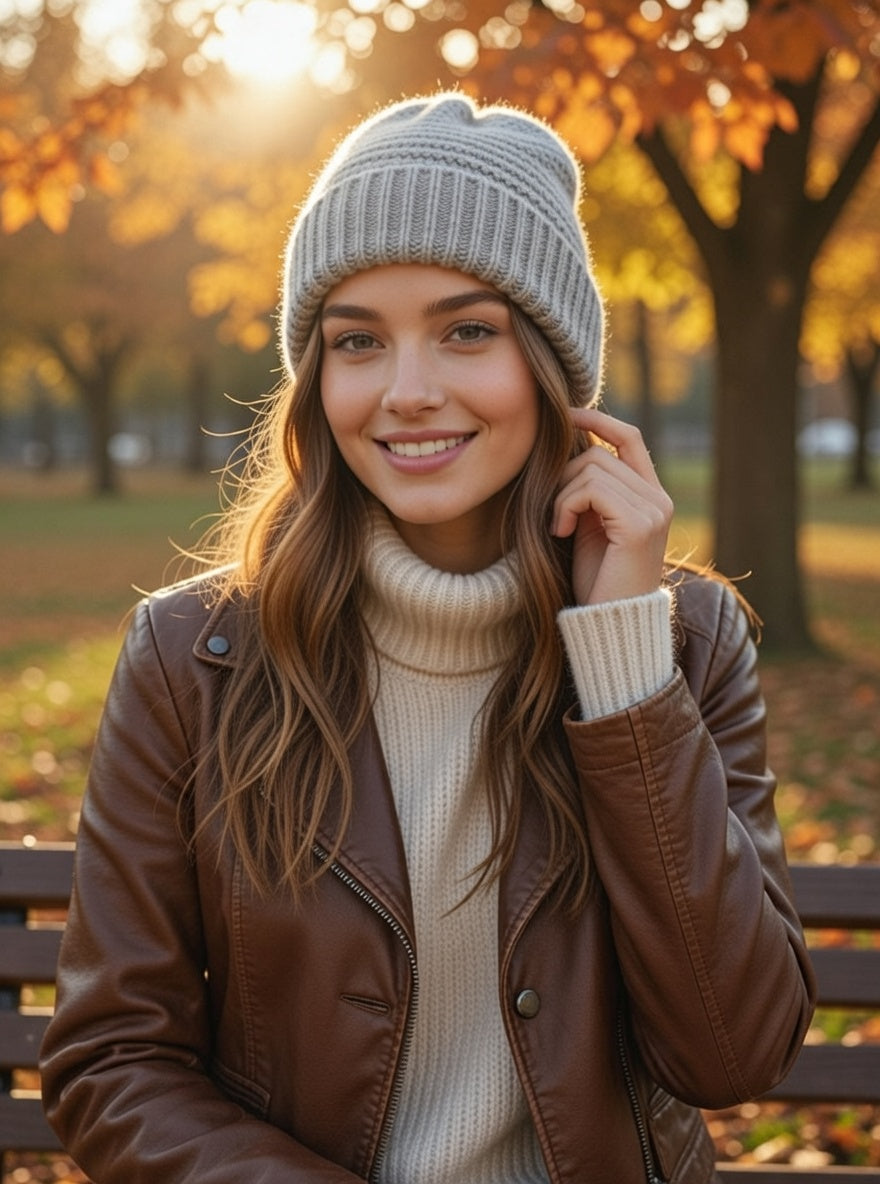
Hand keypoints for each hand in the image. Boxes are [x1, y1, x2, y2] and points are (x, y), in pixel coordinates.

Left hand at [550, 408, 673, 605]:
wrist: (609, 624)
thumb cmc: (596, 580)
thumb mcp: (591, 525)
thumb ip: (590, 491)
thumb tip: (568, 446)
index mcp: (651, 497)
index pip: (629, 437)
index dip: (597, 420)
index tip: (566, 414)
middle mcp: (659, 500)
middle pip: (599, 454)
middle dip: (565, 478)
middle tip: (555, 514)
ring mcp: (654, 511)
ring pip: (591, 468)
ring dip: (562, 496)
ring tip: (559, 527)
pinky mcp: (639, 524)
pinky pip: (590, 488)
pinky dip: (565, 506)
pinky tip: (561, 532)